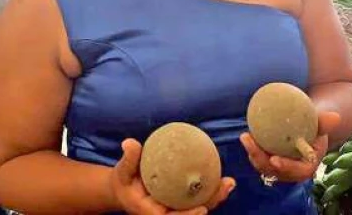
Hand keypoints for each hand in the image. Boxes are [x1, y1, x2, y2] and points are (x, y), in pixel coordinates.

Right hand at [111, 139, 235, 214]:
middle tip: (226, 187)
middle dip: (210, 203)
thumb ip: (129, 159)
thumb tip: (130, 143)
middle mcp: (168, 212)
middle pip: (192, 213)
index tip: (202, 209)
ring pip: (200, 205)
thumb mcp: (122, 171)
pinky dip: (211, 188)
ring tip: (230, 182)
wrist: (125, 190)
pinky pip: (199, 196)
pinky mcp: (182, 200)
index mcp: (153, 212)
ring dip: (216, 196)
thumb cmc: (123, 182)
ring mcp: (176, 208)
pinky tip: (222, 175)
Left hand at [240, 112, 340, 183]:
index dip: (286, 167)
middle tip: (250, 141)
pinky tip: (247, 136)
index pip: (298, 171)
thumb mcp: (321, 124)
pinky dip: (253, 149)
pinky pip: (259, 159)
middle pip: (275, 171)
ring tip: (245, 137)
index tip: (274, 160)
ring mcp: (280, 168)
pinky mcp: (270, 162)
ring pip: (264, 166)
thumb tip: (335, 117)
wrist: (308, 127)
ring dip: (253, 154)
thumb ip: (325, 122)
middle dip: (260, 159)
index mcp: (308, 166)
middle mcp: (292, 171)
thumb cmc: (316, 126)